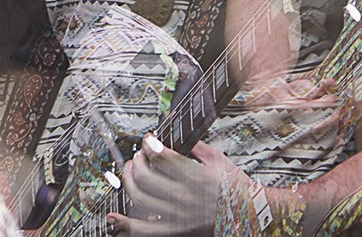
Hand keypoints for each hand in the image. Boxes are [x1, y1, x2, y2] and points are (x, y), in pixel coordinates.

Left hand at [107, 136, 232, 235]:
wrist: (247, 217)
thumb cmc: (236, 188)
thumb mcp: (219, 160)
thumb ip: (196, 146)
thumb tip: (177, 134)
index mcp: (195, 177)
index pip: (161, 156)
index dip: (149, 144)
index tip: (148, 140)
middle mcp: (183, 197)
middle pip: (145, 175)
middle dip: (138, 160)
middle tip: (140, 155)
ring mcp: (176, 217)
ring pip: (139, 197)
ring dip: (129, 180)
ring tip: (131, 171)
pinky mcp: (174, 231)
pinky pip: (143, 230)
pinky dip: (125, 224)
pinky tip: (113, 216)